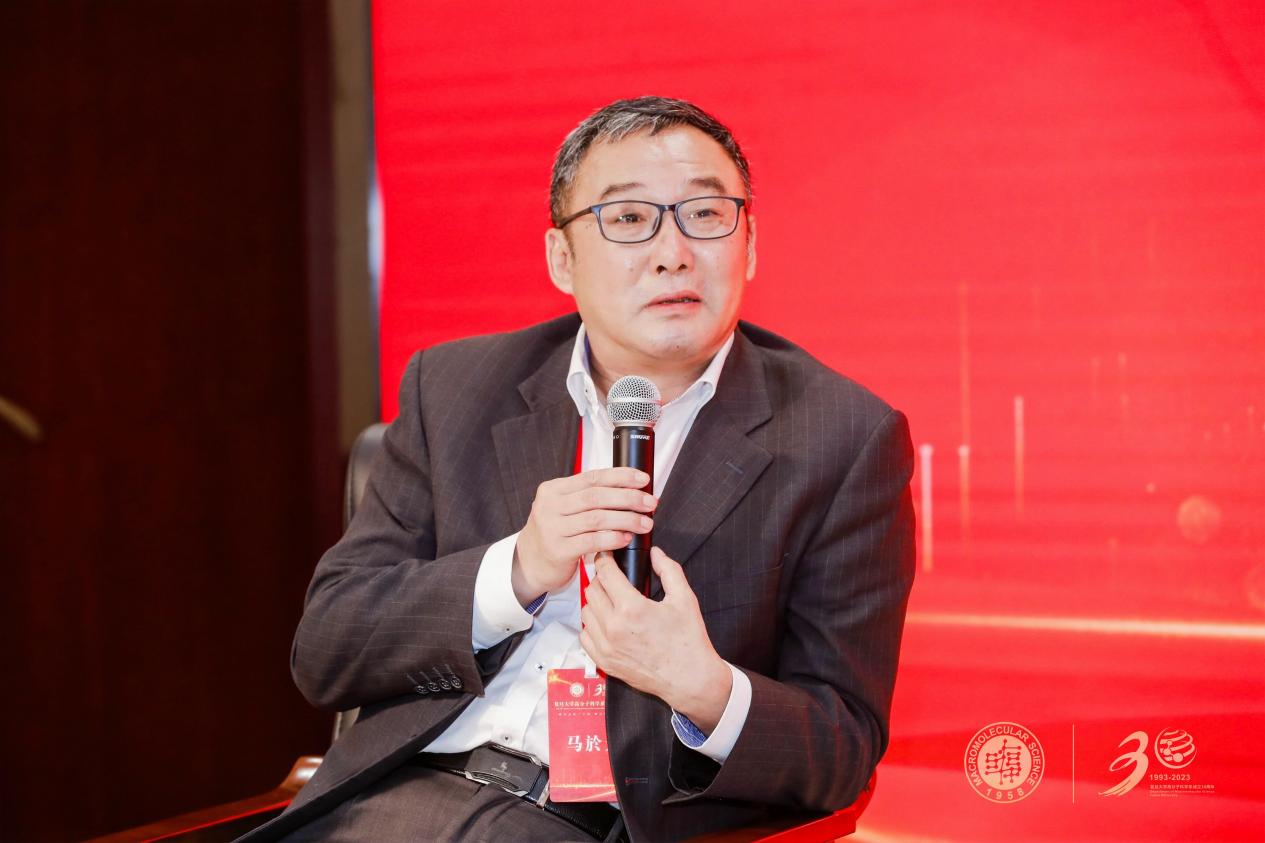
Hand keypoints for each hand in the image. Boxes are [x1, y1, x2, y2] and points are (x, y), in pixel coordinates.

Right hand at [512, 467, 655, 604]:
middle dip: (629, 498)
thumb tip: (631, 491)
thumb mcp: (563, 508)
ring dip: (626, 519)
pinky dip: (613, 538)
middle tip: (650, 503)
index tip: (643, 480)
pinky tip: (626, 538)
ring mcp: (552, 528)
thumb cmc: (555, 533)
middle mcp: (550, 506)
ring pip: (596, 519)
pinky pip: (592, 541)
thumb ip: (588, 498)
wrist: (528, 563)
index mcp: (553, 489)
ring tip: (645, 523)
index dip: (621, 477)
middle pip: (596, 497)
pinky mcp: (558, 550)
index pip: (592, 477)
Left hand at [580, 547, 731, 732]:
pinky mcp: (604, 662)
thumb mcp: (685, 599)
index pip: (606, 574)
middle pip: (592, 590)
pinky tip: (608, 623)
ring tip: (612, 601)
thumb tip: (655, 554)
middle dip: (602, 580)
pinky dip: (593, 625)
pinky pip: (585, 636)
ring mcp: (606, 647)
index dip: (605, 559)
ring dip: (596, 602)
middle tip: (614, 579)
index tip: (607, 556)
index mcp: (632, 609)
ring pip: (586, 611)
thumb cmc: (688, 641)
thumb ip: (669, 570)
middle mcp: (614, 627)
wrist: (689, 679)